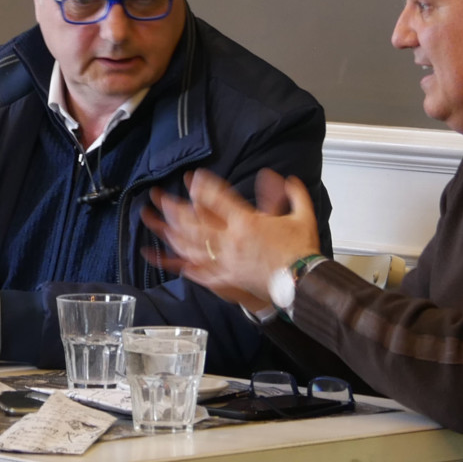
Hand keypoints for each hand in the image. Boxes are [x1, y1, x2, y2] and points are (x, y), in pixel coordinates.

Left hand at [142, 168, 321, 304]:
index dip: (202, 187)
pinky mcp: (227, 279)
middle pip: (194, 222)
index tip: (192, 178)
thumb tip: (289, 178)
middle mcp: (231, 241)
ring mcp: (225, 262)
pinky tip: (172, 261)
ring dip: (173, 234)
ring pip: (192, 246)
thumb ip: (295, 194)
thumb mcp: (303, 216)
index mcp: (247, 223)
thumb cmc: (301, 252)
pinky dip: (184, 266)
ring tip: (159, 225)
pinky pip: (200, 272)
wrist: (303, 283)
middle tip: (161, 199)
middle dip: (174, 209)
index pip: (218, 199)